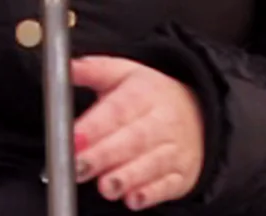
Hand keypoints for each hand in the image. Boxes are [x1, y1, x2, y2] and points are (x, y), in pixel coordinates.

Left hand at [70, 55, 203, 210]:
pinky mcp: (181, 175)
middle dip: (104, 155)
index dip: (95, 126)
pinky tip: (134, 199)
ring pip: (151, 164)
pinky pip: (168, 185)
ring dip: (127, 177)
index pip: (119, 110)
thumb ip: (94, 70)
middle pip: (133, 139)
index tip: (74, 138)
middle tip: (79, 167)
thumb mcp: (125, 73)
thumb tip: (67, 67)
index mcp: (144, 94)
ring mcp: (174, 150)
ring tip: (105, 186)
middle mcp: (162, 122)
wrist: (198, 113)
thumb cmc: (150, 96)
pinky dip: (152, 194)